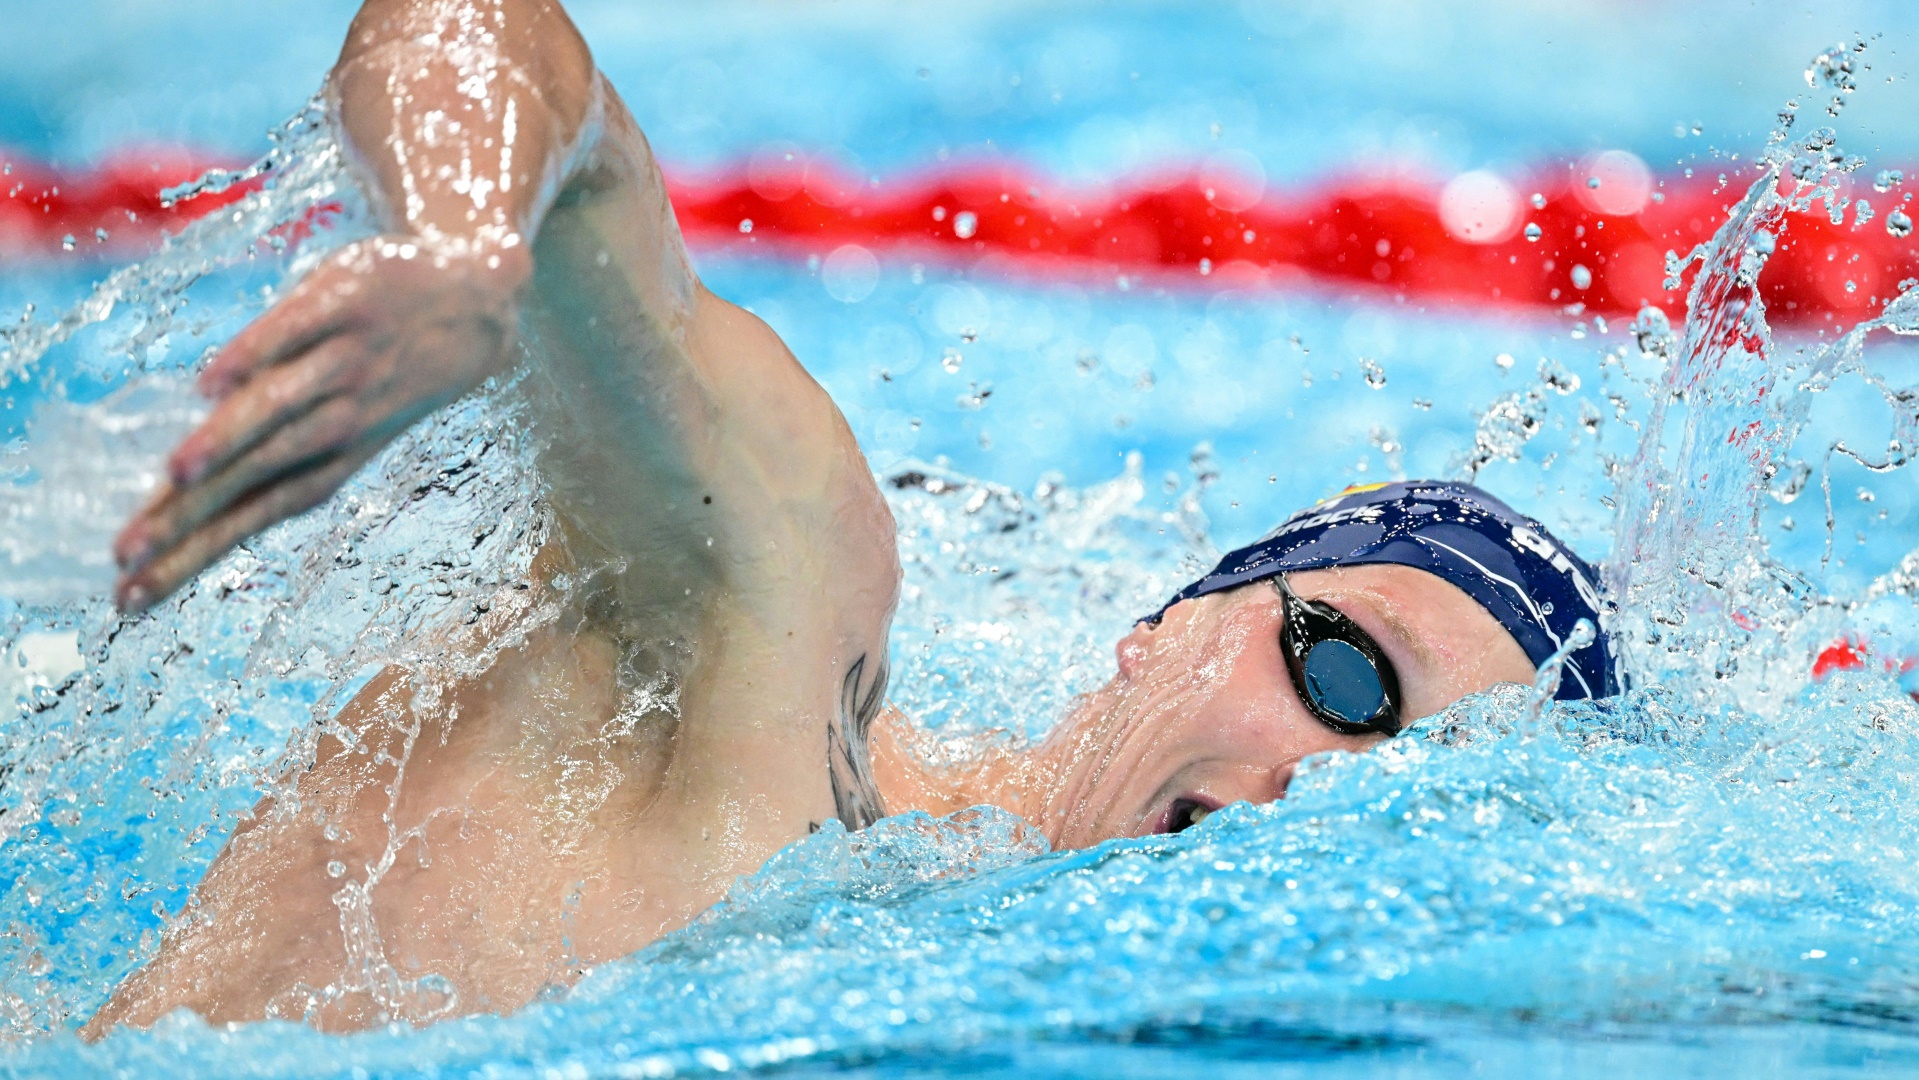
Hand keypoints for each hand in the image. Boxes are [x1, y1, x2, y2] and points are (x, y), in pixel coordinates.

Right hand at [113, 235, 530, 611]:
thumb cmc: (382, 369)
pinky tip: (212, 383)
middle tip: (125, 557)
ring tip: (175, 474)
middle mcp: (340, 421)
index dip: (195, 554)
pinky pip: (298, 331)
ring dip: (228, 441)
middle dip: (190, 518)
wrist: (479, 302)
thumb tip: (177, 486)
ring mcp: (346, 363)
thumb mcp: (338, 419)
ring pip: (281, 410)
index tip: (130, 594)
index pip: (253, 514)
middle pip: (256, 476)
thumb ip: (268, 447)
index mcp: (332, 459)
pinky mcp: (348, 302)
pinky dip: (258, 354)